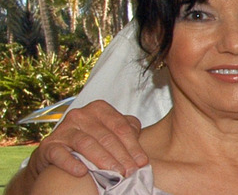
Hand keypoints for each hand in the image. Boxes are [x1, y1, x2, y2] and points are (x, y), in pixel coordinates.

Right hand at [27, 100, 146, 178]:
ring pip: (86, 144)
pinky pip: (60, 154)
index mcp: (99, 109)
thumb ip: (127, 131)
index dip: (133, 146)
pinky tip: (82, 172)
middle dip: (121, 156)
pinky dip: (71, 163)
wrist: (58, 153)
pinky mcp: (49, 145)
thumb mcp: (110, 131)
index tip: (142, 162)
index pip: (121, 127)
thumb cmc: (91, 140)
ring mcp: (64, 129)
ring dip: (103, 160)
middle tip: (130, 172)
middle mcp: (81, 115)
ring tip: (115, 174)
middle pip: (106, 137)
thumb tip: (140, 147)